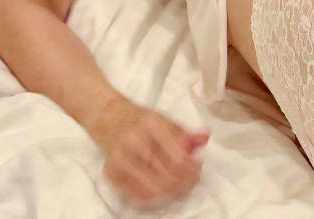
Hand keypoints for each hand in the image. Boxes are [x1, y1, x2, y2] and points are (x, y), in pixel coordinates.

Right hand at [88, 96, 209, 204]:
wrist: (109, 118)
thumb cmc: (139, 119)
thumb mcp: (164, 118)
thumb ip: (185, 132)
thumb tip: (204, 137)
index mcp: (151, 124)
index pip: (178, 158)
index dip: (192, 168)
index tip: (198, 166)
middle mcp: (134, 142)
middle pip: (168, 175)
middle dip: (185, 180)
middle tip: (192, 178)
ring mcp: (121, 160)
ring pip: (155, 189)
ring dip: (173, 189)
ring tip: (179, 183)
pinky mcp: (112, 174)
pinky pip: (139, 195)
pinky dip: (155, 194)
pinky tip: (162, 186)